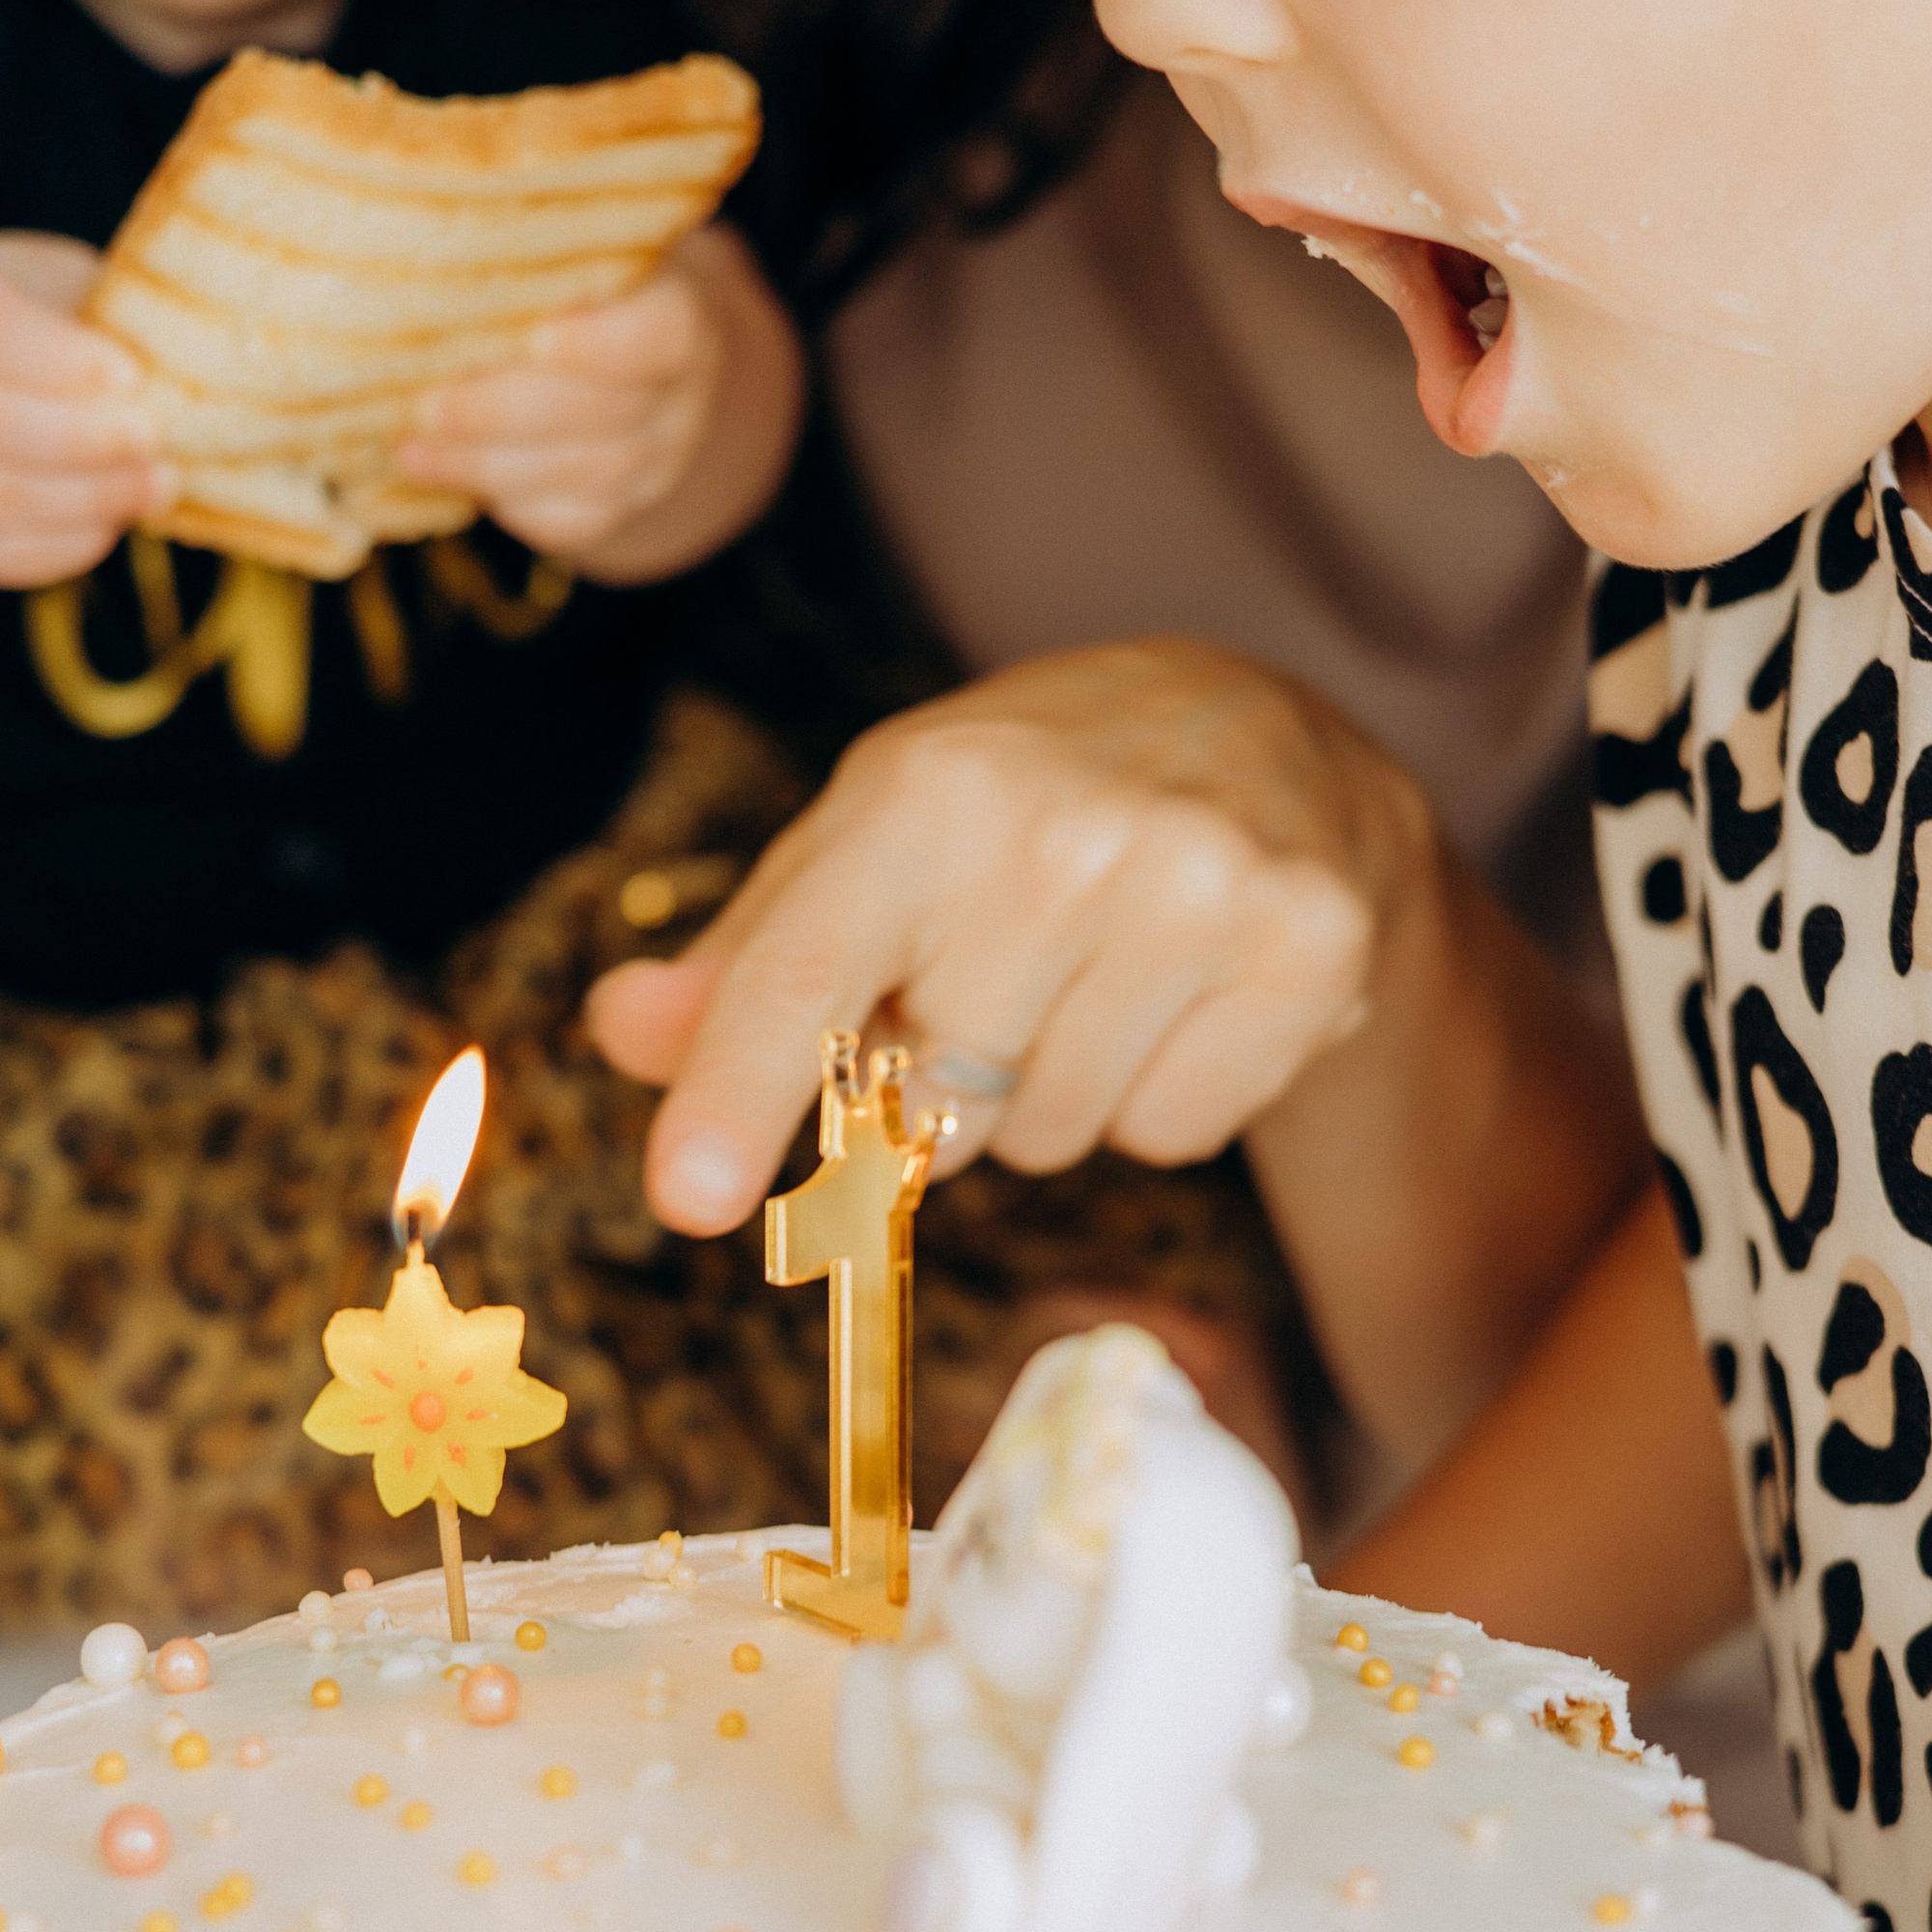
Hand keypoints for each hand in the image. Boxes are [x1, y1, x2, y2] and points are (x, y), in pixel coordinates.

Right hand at [0, 236, 167, 587]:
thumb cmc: (25, 325)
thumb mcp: (54, 286)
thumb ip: (104, 317)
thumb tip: (189, 372)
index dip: (50, 356)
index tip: (127, 374)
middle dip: (78, 439)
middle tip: (154, 441)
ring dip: (82, 499)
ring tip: (155, 485)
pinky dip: (61, 546)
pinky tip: (113, 523)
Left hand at [398, 225, 786, 575]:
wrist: (646, 360)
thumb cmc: (583, 278)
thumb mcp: (584, 238)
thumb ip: (532, 227)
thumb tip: (417, 176)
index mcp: (678, 307)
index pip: (663, 335)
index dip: (605, 344)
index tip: (540, 338)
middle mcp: (680, 390)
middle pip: (603, 415)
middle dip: (505, 413)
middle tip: (425, 404)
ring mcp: (654, 457)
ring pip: (579, 474)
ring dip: (484, 462)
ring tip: (407, 445)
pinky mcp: (615, 507)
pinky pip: (565, 519)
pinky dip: (497, 497)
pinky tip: (431, 471)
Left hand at [588, 644, 1424, 1233]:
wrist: (1260, 734)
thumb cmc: (1021, 808)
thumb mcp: (869, 844)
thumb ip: (747, 960)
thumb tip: (624, 1031)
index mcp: (927, 789)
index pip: (806, 971)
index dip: (738, 1092)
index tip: (689, 1197)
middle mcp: (1065, 830)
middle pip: (938, 1102)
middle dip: (945, 1087)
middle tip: (996, 980)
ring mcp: (1201, 887)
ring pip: (1060, 1136)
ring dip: (1053, 1097)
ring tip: (1095, 978)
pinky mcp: (1307, 950)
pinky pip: (1174, 1135)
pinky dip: (1161, 1098)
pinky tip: (1178, 996)